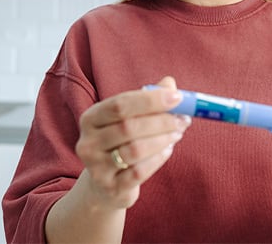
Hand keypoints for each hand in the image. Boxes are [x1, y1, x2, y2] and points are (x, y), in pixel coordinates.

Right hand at [75, 76, 190, 210]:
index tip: (177, 97)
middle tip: (183, 119)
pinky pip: (140, 172)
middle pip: (128, 127)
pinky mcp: (111, 188)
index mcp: (90, 118)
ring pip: (135, 150)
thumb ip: (148, 99)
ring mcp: (97, 168)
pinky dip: (159, 158)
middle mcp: (88, 143)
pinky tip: (167, 150)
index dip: (150, 100)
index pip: (120, 104)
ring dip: (163, 139)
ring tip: (177, 133)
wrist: (104, 185)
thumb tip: (170, 84)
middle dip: (161, 121)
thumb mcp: (129, 118)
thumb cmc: (120, 142)